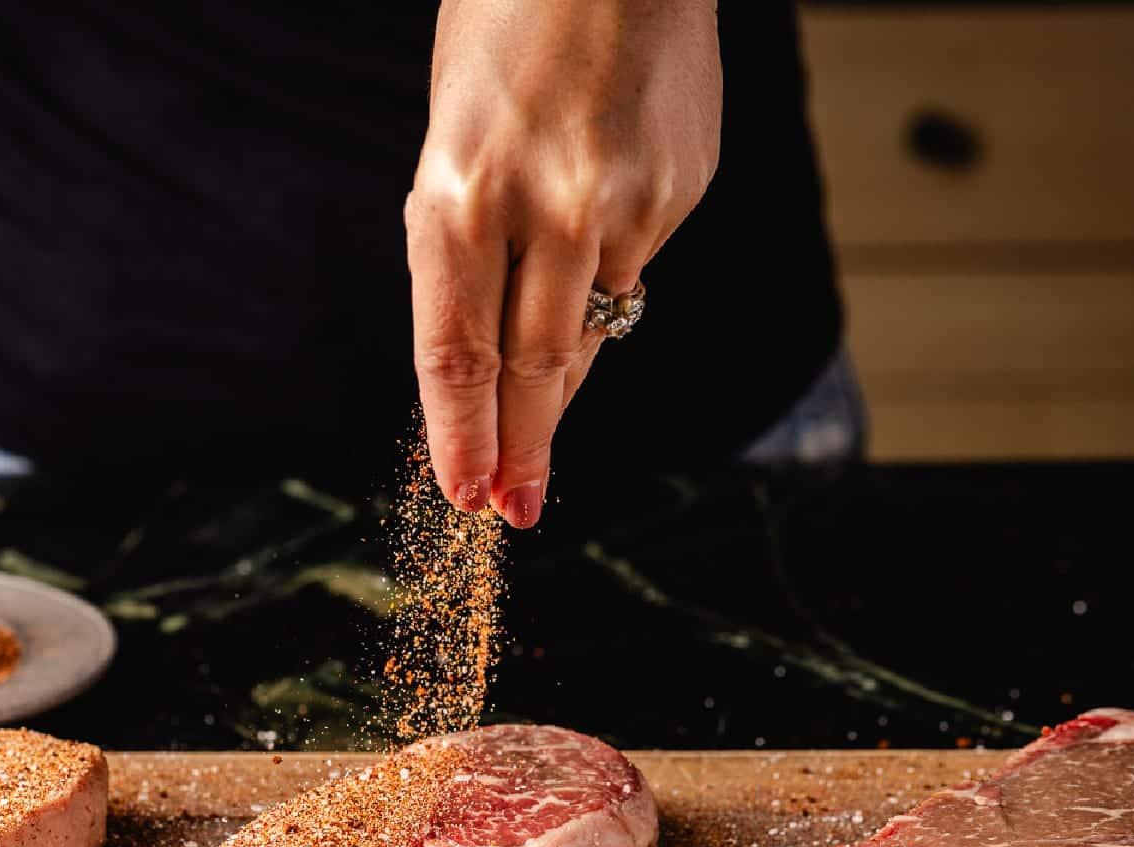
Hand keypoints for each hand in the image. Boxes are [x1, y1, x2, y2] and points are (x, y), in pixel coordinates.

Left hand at [405, 0, 719, 527]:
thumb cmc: (511, 23)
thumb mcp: (453, 133)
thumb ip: (468, 243)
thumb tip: (492, 350)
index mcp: (460, 194)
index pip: (456, 353)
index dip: (460, 436)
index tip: (467, 496)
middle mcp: (547, 211)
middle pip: (535, 370)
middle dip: (521, 451)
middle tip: (514, 511)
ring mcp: (627, 207)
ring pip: (594, 332)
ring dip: (564, 389)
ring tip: (539, 434)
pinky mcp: (680, 195)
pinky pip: (633, 268)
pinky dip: (606, 282)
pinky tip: (594, 239)